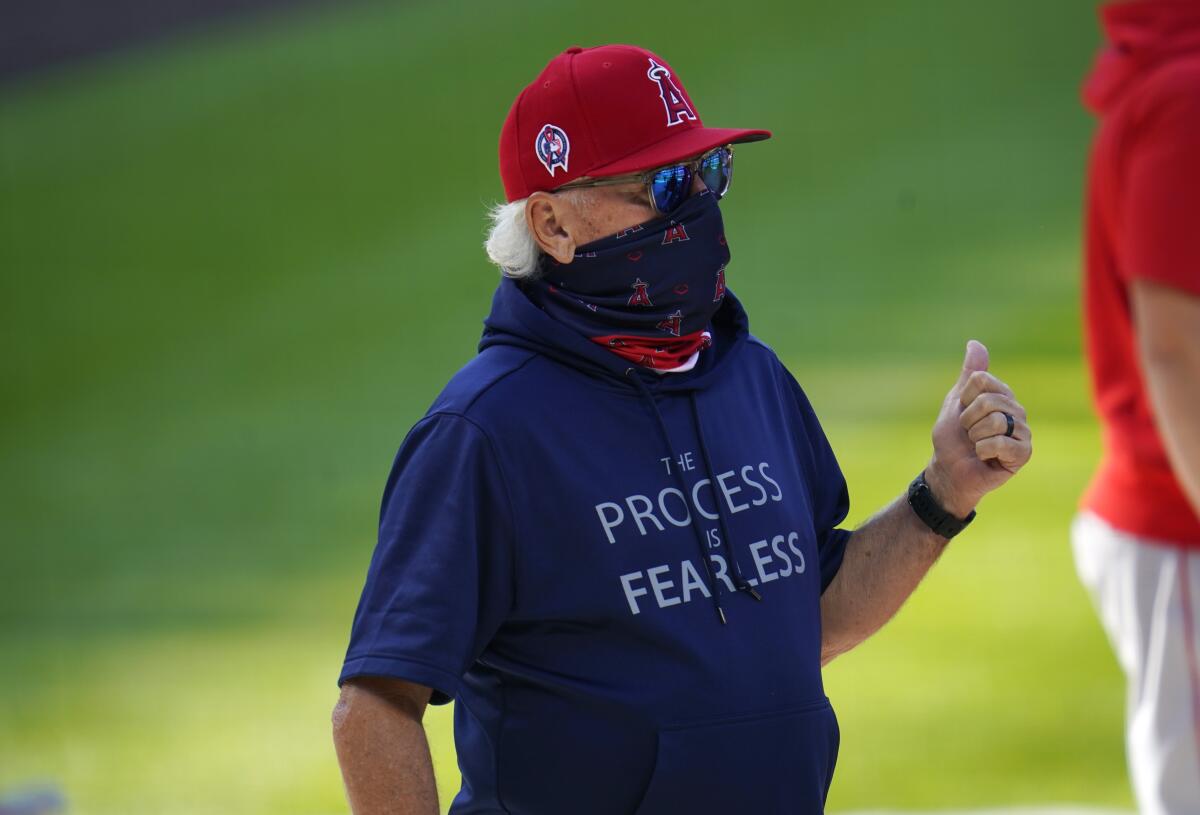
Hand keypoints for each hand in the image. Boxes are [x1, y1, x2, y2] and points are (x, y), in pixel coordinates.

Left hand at [924, 340, 1031, 517]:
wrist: (950, 470)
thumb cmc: (953, 438)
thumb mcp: (956, 401)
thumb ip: (970, 374)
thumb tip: (975, 343)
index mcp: (1001, 395)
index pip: (981, 379)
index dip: (963, 398)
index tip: (962, 413)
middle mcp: (1016, 410)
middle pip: (987, 401)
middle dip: (968, 420)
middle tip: (969, 433)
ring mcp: (1023, 431)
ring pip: (994, 421)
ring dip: (974, 437)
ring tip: (977, 445)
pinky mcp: (1024, 453)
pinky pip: (1000, 443)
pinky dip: (983, 451)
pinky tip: (985, 457)